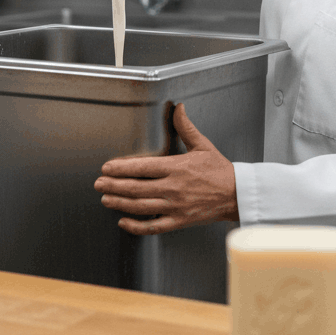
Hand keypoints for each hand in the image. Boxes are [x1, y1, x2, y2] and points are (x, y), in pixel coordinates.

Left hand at [94, 103, 238, 235]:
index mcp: (177, 167)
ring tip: (106, 199)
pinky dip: (136, 226)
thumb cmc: (220, 170)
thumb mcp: (203, 145)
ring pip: (141, 207)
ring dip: (120, 203)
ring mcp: (175, 206)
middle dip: (114, 186)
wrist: (236, 194)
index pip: (143, 167)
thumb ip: (186, 127)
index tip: (107, 168)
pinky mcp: (179, 221)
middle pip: (136, 188)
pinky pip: (153, 226)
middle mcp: (173, 188)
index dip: (121, 168)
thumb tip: (178, 108)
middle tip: (99, 184)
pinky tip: (124, 222)